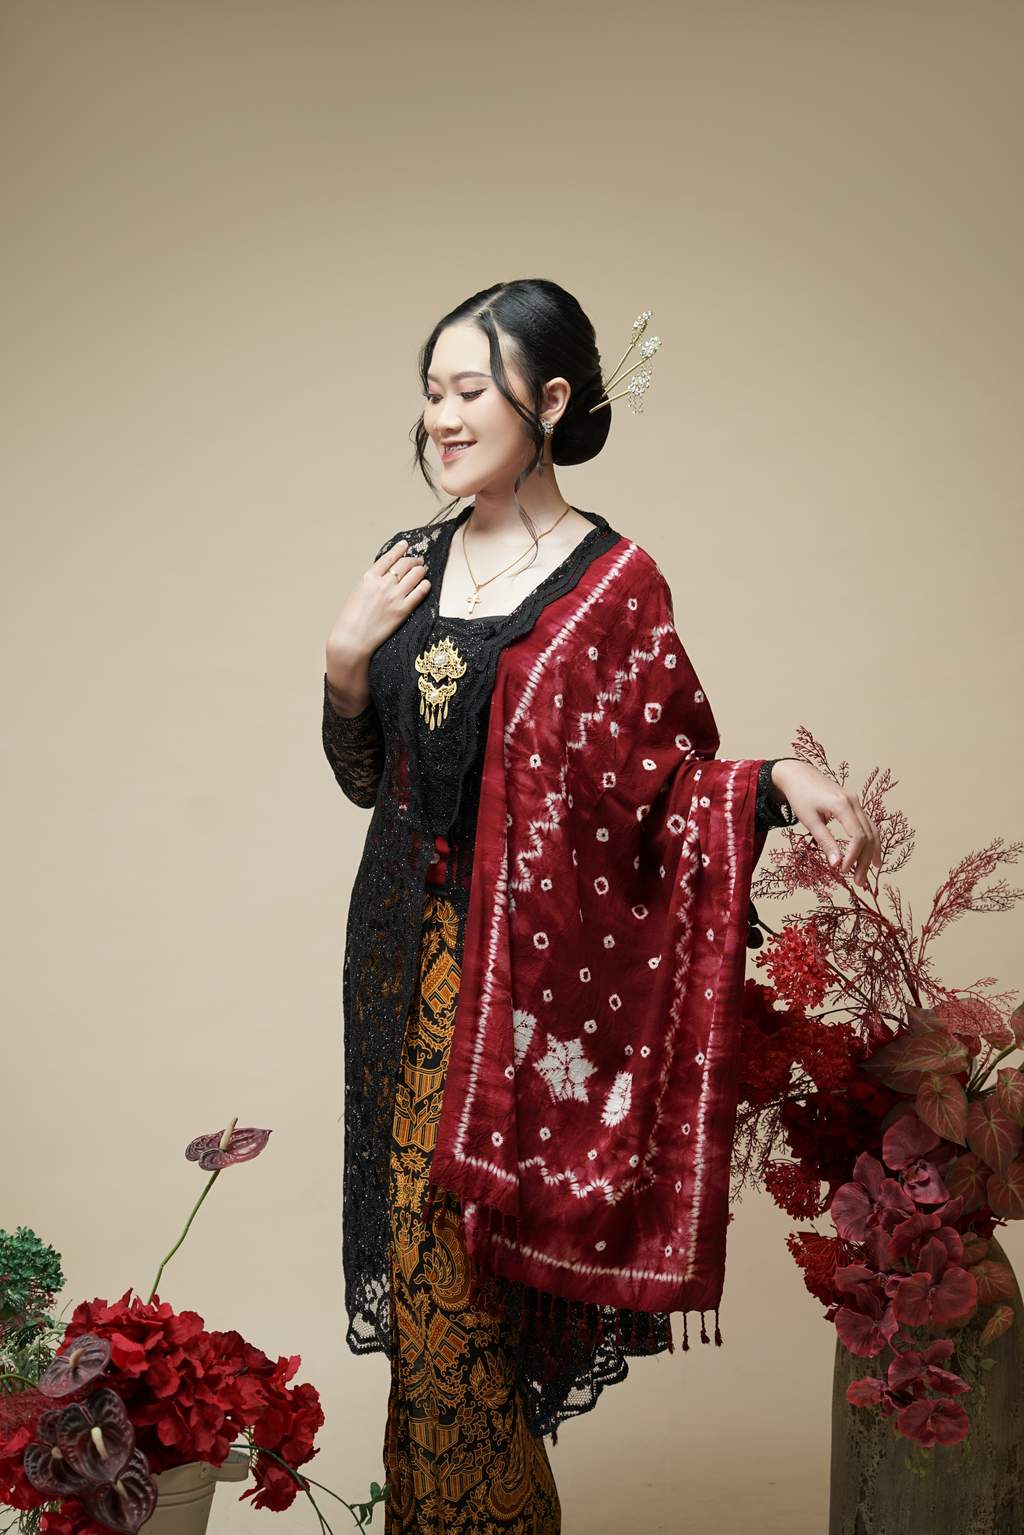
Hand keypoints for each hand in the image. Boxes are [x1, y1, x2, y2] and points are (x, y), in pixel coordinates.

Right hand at [326, 537, 430, 664]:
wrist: (352, 639)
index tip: (405, 545)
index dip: (399, 550)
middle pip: (404, 564)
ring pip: (415, 575)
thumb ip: (371, 582)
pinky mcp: (403, 610)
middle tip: (418, 561)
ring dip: (421, 570)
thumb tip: (385, 576)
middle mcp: (383, 584)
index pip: (388, 558)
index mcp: (368, 578)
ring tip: (423, 570)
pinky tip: (426, 584)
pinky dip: (425, 585)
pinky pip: (420, 592)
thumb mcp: (357, 593)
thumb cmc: (350, 619)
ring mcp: (394, 596)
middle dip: (413, 560)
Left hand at [769, 759, 880, 888]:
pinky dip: (870, 842)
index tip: (843, 871)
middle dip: (864, 860)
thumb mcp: (809, 820)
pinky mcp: (854, 804)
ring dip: (870, 854)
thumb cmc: (800, 796)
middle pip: (868, 836)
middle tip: (859, 882)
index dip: (853, 856)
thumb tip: (836, 864)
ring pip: (872, 831)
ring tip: (866, 874)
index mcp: (843, 805)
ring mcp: (856, 802)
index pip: (858, 836)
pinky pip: (868, 825)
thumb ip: (824, 841)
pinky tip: (871, 857)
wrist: (798, 774)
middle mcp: (854, 802)